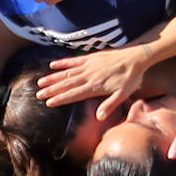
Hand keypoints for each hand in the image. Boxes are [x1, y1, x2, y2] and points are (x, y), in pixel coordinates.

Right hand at [35, 45, 149, 114]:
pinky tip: (53, 65)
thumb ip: (110, 105)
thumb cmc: (131, 78)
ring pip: (67, 73)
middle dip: (52, 90)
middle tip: (38, 94)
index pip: (74, 94)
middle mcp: (89, 76)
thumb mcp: (124, 94)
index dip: (61, 98)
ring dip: (53, 77)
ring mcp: (89, 66)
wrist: (136, 57)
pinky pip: (74, 61)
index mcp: (96, 86)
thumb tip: (99, 117)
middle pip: (67, 84)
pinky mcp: (91, 57)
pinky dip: (63, 63)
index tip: (49, 102)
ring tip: (41, 82)